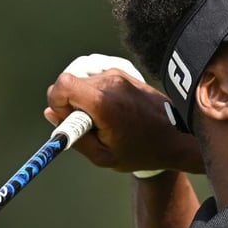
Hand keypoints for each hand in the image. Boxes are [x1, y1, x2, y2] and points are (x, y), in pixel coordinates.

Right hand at [45, 54, 202, 173]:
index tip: (68, 119)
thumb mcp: (103, 156)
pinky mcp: (123, 72)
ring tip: (102, 119)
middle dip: (70, 103)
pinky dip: (94, 92)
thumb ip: (73, 136)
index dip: (57, 102)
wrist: (176, 137)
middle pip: (70, 81)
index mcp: (104, 103)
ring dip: (83, 98)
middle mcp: (110, 82)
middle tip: (89, 125)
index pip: (63, 85)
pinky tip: (110, 109)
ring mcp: (118, 74)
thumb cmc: (140, 151)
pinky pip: (94, 78)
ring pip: (81, 79)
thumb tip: (50, 114)